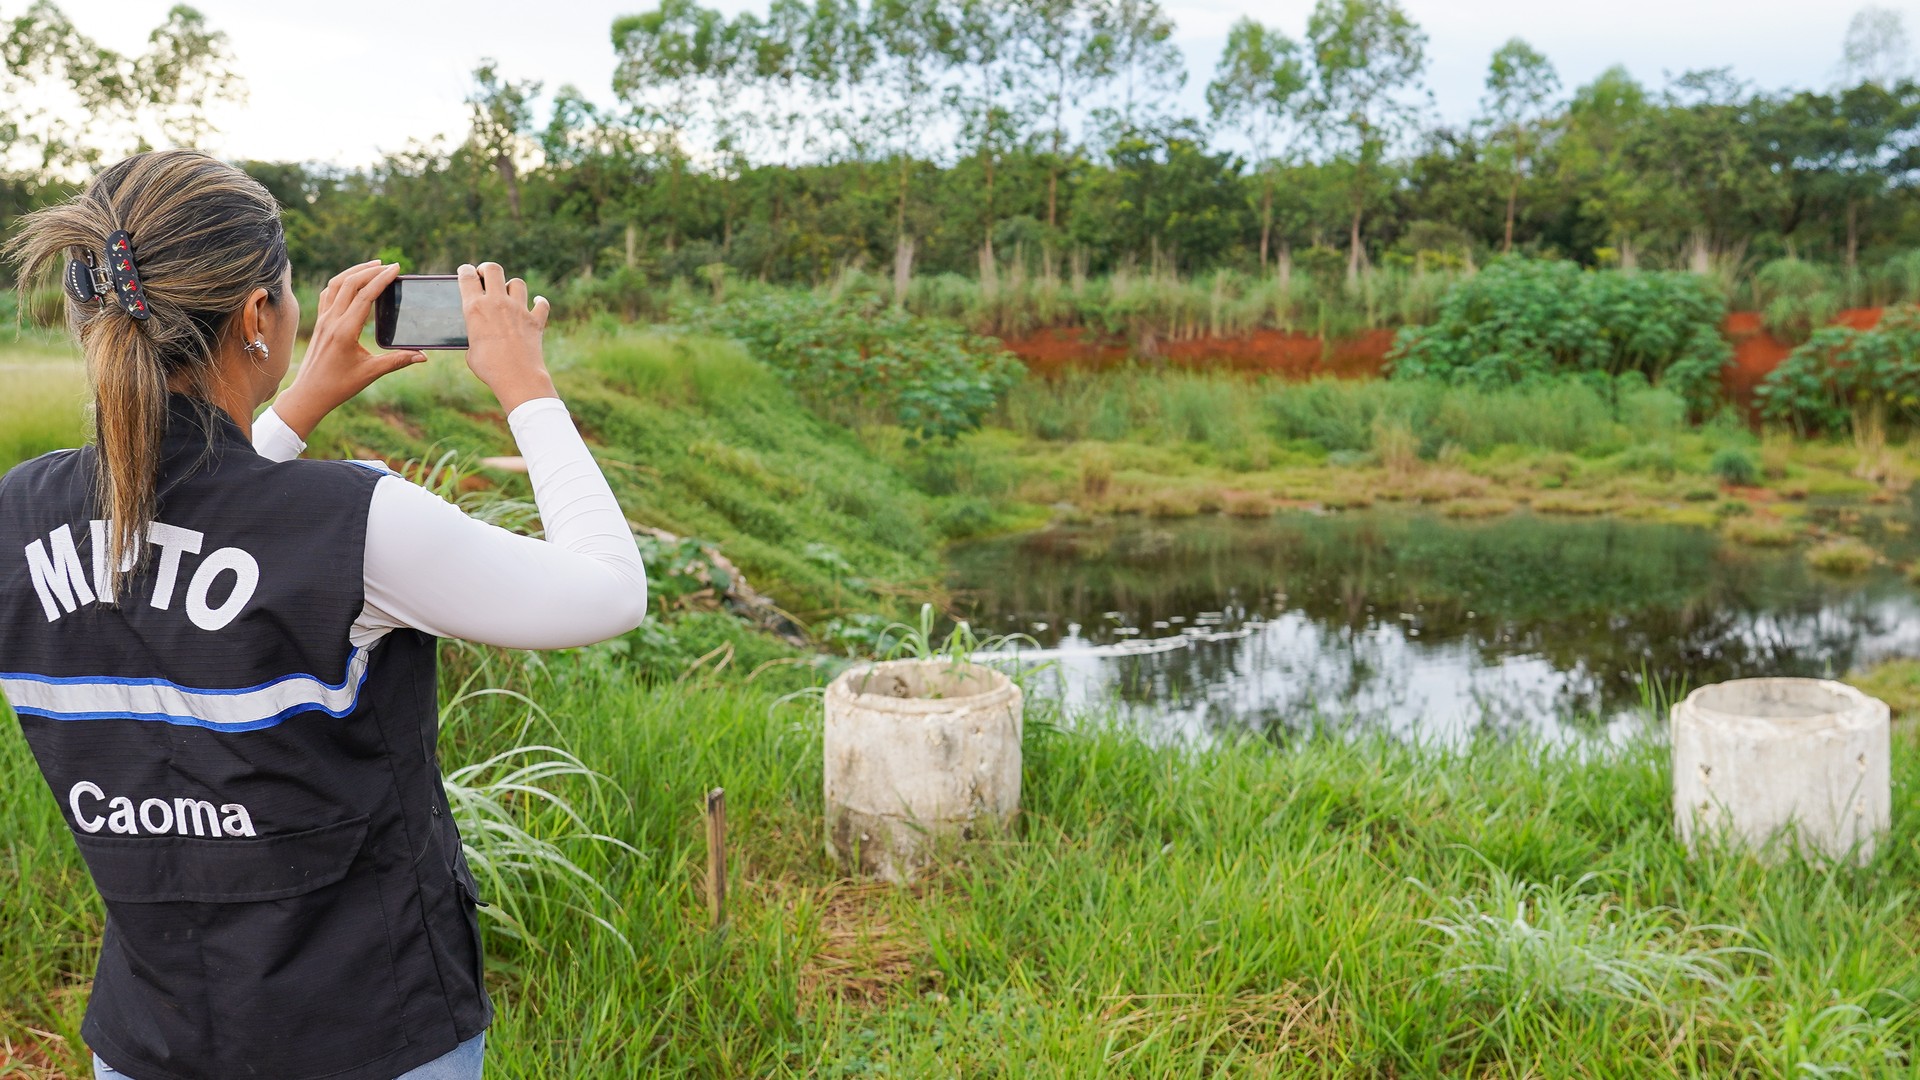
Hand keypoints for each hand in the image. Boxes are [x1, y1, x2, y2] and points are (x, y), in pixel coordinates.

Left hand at [273, 260, 425, 438]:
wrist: (309, 393)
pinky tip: (351, 281)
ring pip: (335, 284)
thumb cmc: (339, 386)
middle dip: (370, 270)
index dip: (381, 279)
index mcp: (345, 331)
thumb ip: (398, 361)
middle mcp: (331, 320)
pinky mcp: (319, 322)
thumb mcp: (370, 373)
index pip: (364, 296)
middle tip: (389, 266)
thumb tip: (423, 356)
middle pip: (349, 283)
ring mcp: (323, 319)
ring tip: (372, 266)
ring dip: (354, 271)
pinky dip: (341, 282)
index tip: (396, 269)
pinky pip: (328, 293)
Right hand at [458, 261, 554, 412]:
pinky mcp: (536, 320)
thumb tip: (480, 333)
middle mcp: (497, 303)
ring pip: (517, 282)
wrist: (516, 378)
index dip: (465, 270)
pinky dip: (539, 303)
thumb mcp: (471, 348)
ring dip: (512, 286)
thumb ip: (475, 333)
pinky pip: (542, 304)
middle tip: (486, 276)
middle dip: (487, 269)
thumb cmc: (488, 367)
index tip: (466, 271)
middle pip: (493, 269)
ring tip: (508, 294)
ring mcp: (519, 309)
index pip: (467, 277)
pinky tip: (536, 304)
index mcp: (475, 308)